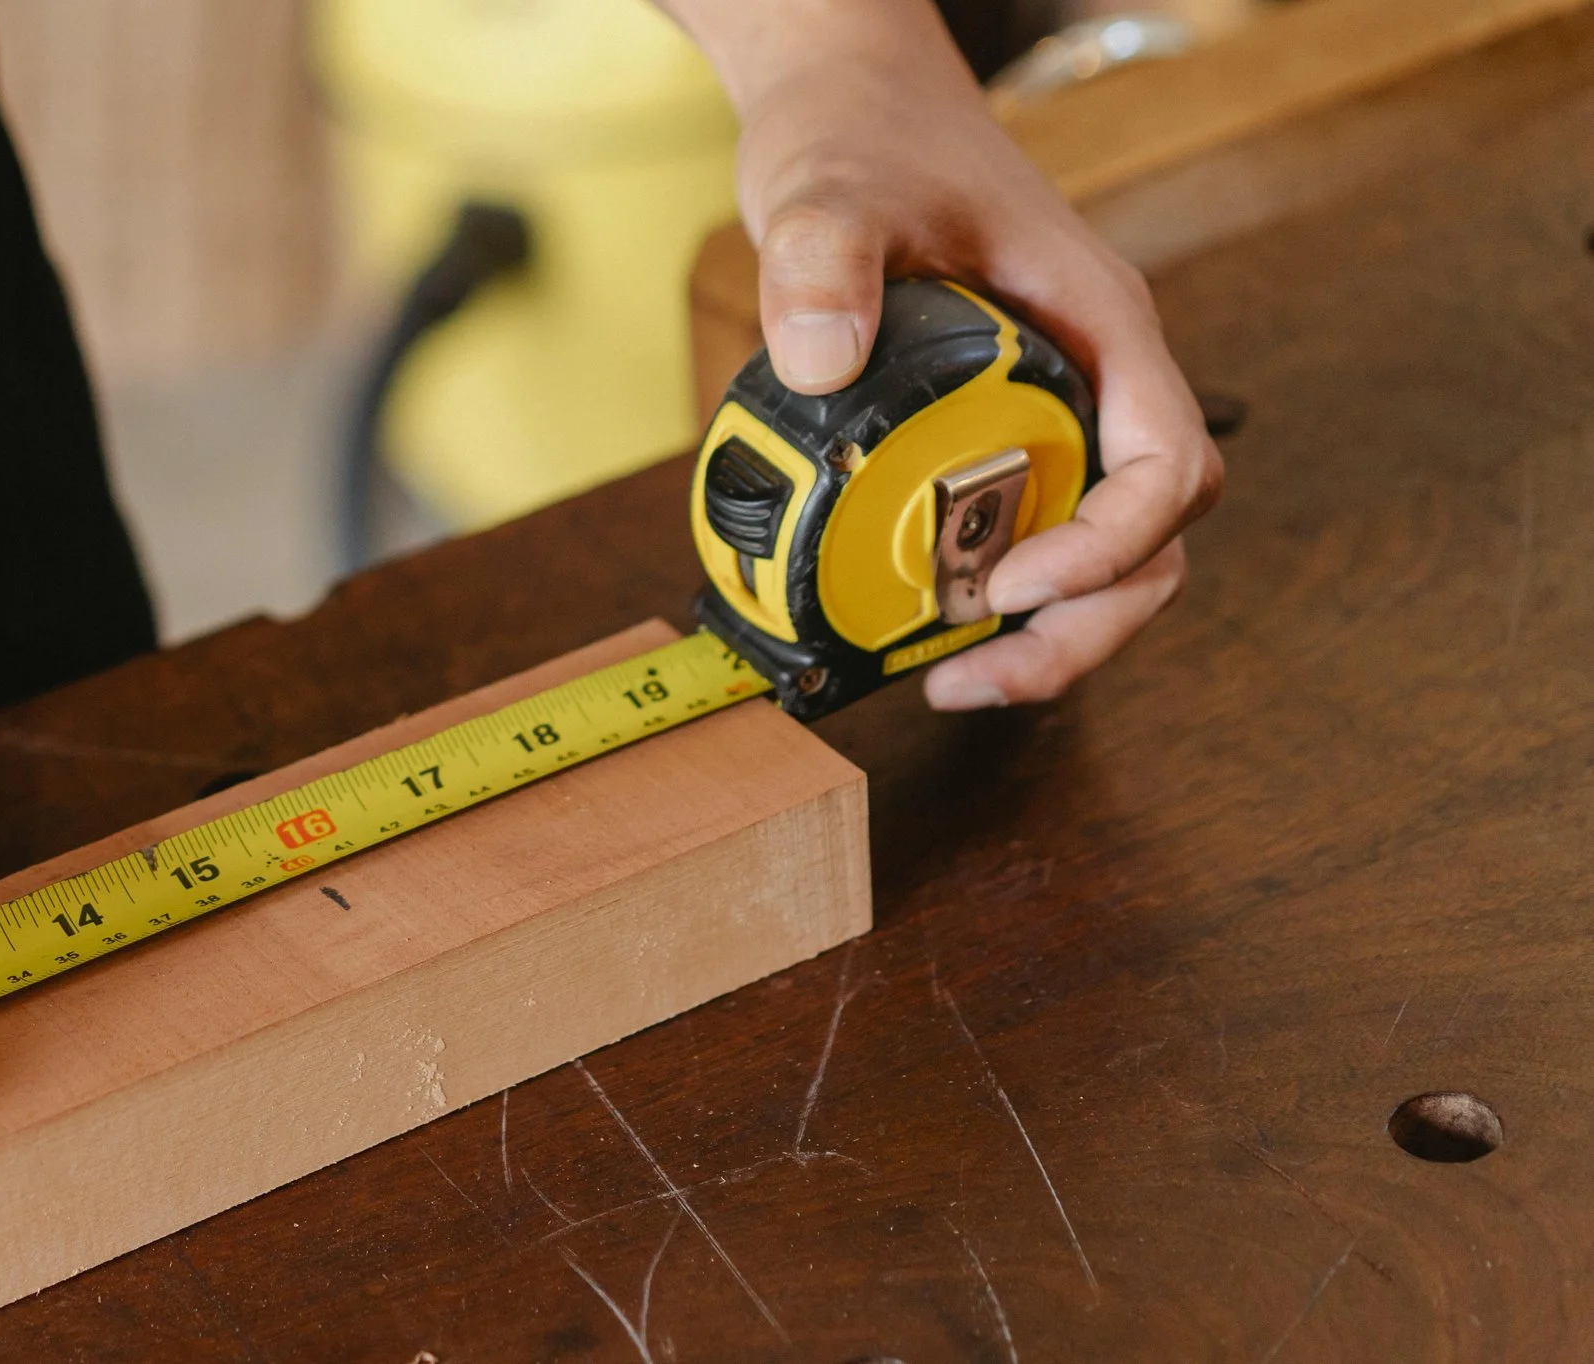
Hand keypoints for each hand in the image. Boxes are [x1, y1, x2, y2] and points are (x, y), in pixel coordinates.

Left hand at [664, 0, 1221, 705]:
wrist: (850, 103)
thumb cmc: (867, 134)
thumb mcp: (832, 192)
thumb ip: (823, 263)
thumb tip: (819, 361)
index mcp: (1095, 324)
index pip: (1167, 464)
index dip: (1110, 547)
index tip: (1015, 586)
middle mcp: (1094, 375)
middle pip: (1153, 538)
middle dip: (1086, 624)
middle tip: (979, 673)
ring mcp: (1056, 405)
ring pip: (1105, 550)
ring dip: (1049, 630)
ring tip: (952, 673)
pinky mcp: (1002, 426)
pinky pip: (1033, 528)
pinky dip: (996, 593)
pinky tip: (925, 620)